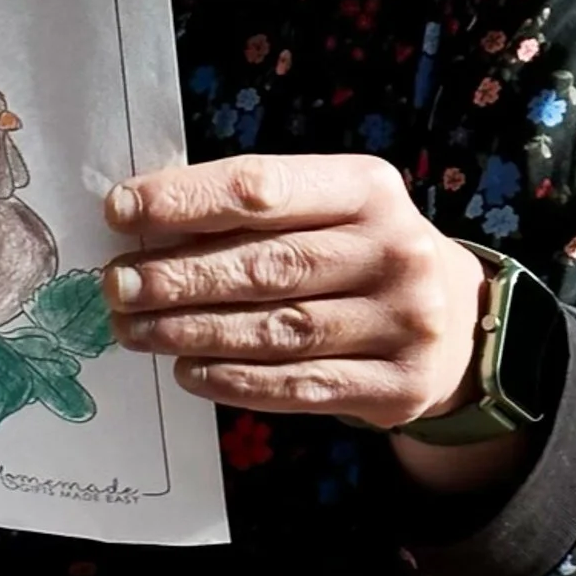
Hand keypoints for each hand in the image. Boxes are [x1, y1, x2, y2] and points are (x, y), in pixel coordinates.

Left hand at [101, 153, 487, 429]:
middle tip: (116, 285)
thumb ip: (255, 212)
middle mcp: (392, 251)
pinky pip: (299, 387)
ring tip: (134, 330)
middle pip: (265, 266)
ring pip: (276, 331)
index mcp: (367, 188)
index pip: (262, 188)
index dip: (184, 201)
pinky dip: (234, 380)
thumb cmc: (360, 250)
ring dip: (191, 332)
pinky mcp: (396, 387)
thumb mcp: (329, 207)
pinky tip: (187, 371)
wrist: (458, 320)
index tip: (120, 212)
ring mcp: (402, 324)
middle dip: (177, 276)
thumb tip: (146, 224)